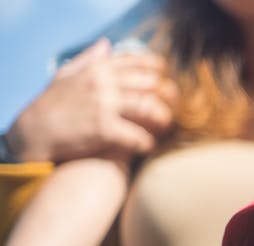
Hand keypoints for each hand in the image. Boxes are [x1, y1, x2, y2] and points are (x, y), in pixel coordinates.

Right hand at [7, 38, 175, 162]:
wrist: (34, 132)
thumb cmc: (51, 104)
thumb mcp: (66, 75)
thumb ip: (88, 59)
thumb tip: (106, 44)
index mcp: (97, 70)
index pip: (138, 62)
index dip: (158, 70)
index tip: (166, 79)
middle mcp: (103, 84)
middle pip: (151, 85)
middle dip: (167, 96)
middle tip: (172, 107)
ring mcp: (104, 106)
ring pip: (150, 109)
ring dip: (162, 120)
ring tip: (163, 127)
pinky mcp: (104, 129)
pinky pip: (138, 136)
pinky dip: (147, 143)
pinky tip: (147, 146)